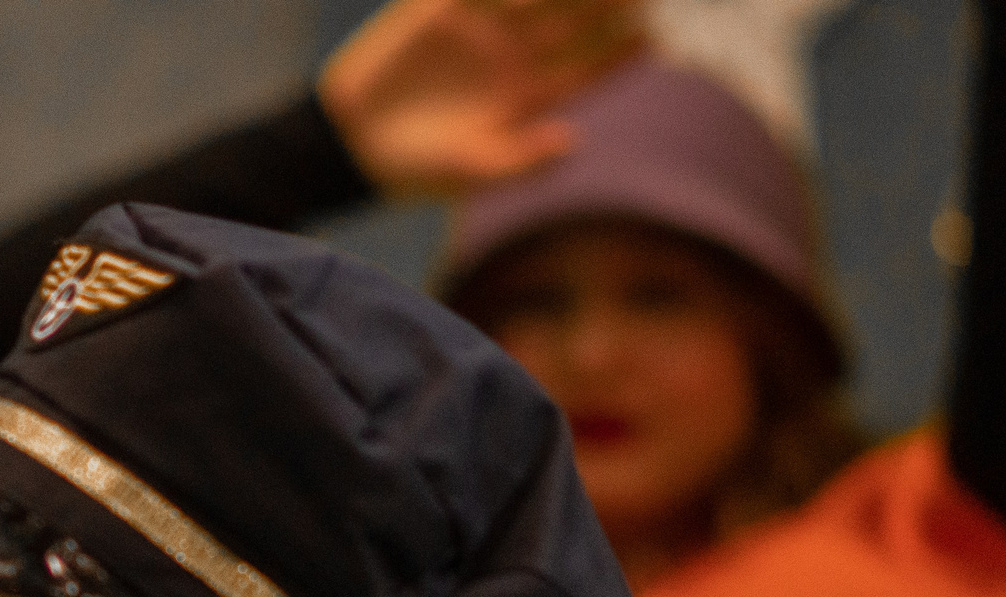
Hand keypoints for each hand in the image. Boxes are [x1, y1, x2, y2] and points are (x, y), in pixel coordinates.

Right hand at [318, 0, 646, 196]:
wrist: (352, 144)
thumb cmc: (416, 168)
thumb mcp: (472, 170)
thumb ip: (523, 160)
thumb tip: (574, 141)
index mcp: (527, 96)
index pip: (587, 69)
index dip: (619, 54)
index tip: (653, 38)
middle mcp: (513, 56)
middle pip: (573, 21)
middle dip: (605, 4)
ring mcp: (481, 28)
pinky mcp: (440, 9)